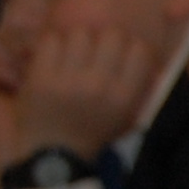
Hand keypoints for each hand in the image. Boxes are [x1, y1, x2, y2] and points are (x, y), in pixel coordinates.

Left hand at [14, 26, 154, 158]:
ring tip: (75, 51)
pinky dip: (55, 44)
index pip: (140, 50)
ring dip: (79, 39)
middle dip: (106, 38)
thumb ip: (141, 88)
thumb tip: (148, 52)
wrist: (54, 155)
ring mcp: (68, 81)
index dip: (133, 45)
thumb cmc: (94, 133)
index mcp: (124, 97)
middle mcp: (99, 86)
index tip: (124, 50)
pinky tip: (56, 55)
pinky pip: (52, 41)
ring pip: (81, 33)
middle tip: (97, 47)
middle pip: (112, 35)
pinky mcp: (41, 78)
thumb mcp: (128, 117)